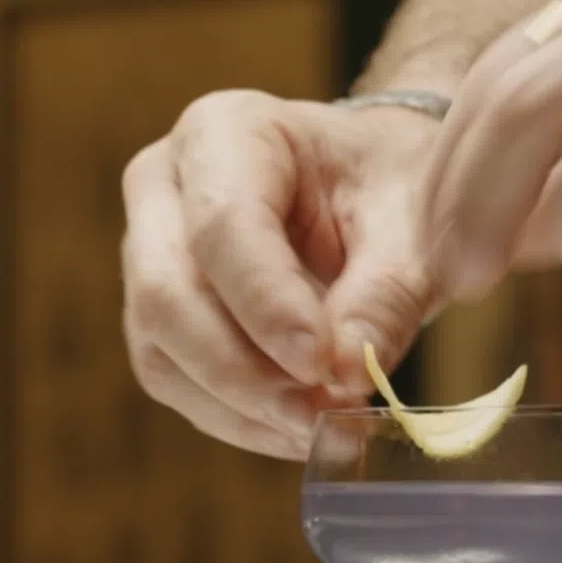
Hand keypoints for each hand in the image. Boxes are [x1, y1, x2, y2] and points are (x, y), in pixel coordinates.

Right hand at [122, 92, 440, 459]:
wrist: (370, 190)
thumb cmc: (388, 189)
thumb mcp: (413, 227)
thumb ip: (386, 294)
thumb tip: (350, 371)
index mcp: (225, 132)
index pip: (223, 226)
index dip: (267, 306)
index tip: (323, 366)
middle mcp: (164, 187)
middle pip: (168, 295)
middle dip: (244, 372)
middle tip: (321, 417)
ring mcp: (148, 254)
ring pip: (162, 350)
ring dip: (241, 407)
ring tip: (321, 429)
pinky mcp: (157, 317)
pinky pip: (176, 382)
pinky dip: (238, 419)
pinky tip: (296, 430)